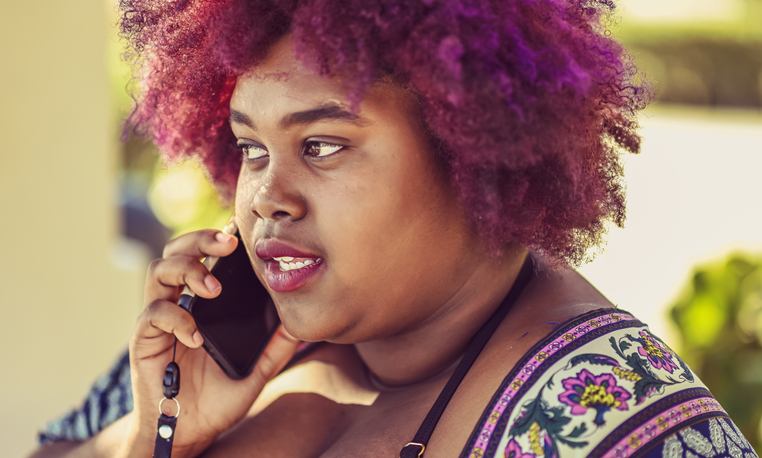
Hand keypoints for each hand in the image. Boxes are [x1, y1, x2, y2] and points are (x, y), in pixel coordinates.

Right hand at [128, 230, 298, 456]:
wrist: (187, 431)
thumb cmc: (216, 399)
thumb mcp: (256, 372)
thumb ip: (275, 348)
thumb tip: (301, 324)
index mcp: (201, 303)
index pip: (203, 257)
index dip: (216, 239)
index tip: (241, 229)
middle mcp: (178, 303)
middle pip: (176, 252)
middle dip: (200, 239)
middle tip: (228, 243)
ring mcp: (158, 320)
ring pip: (158, 272)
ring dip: (187, 271)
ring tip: (213, 288)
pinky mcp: (144, 341)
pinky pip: (152, 315)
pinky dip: (176, 319)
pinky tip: (196, 336)